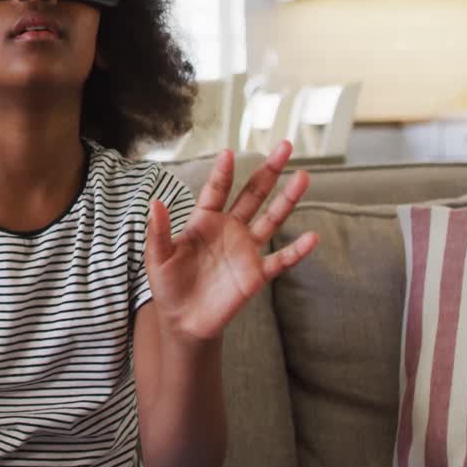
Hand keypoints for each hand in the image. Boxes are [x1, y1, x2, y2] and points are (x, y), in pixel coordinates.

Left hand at [145, 141, 318, 343]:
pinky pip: (280, 259)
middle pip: (253, 194)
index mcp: (204, 221)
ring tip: (303, 177)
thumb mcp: (157, 257)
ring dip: (287, 199)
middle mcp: (229, 229)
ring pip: (271, 219)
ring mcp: (246, 250)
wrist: (183, 320)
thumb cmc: (168, 284)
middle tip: (285, 146)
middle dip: (268, 171)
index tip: (229, 153)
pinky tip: (312, 237)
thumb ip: (158, 231)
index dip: (223, 173)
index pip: (216, 191)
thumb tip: (154, 203)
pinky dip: (297, 251)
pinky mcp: (256, 274)